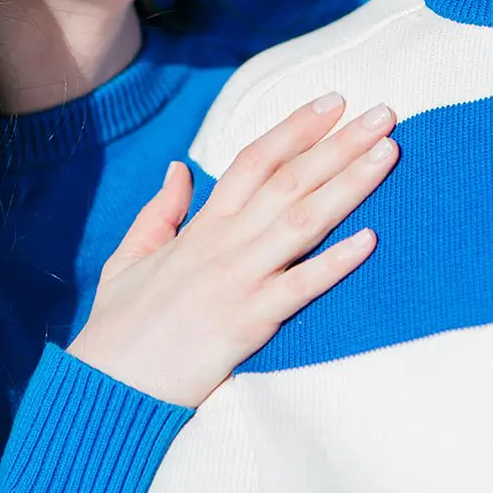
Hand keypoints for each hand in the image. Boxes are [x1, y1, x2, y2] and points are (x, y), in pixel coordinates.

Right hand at [66, 94, 397, 406]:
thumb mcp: (128, 258)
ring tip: (388, 152)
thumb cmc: (117, 330)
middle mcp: (223, 243)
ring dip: (349, 184)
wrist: (104, 388)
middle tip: (383, 113)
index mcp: (200, 227)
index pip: (254, 160)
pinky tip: (369, 240)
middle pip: (290, 180)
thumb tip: (181, 167)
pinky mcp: (247, 323)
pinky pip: (299, 288)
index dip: (295, 128)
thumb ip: (159, 211)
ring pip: (302, 220)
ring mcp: (237, 280)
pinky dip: (335, 263)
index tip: (332, 103)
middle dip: (340, 143)